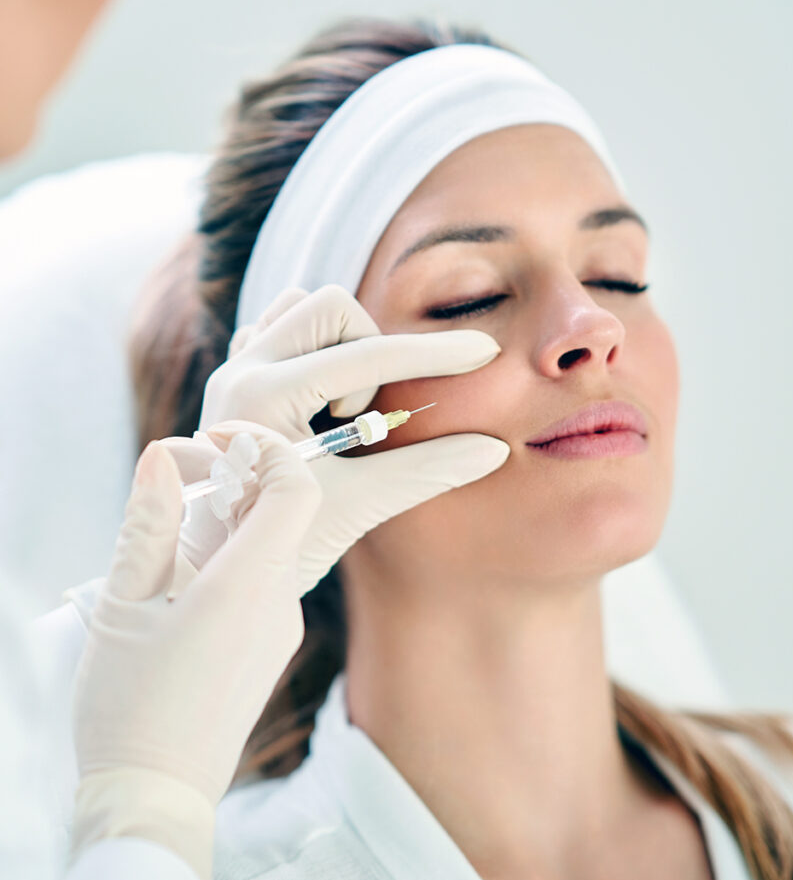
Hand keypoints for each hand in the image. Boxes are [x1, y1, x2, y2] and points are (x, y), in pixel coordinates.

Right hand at [70, 429, 320, 879]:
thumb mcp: (125, 606)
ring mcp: (282, 625)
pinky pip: (264, 579)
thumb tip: (164, 457)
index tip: (216, 440)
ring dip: (233, 518)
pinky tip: (184, 574)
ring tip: (172, 523)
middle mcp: (281, 600)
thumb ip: (149, 524)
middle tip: (182, 474)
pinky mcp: (272, 645)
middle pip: (285, 510)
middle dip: (240, 478)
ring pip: (272, 544)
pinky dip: (234, 555)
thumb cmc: (129, 705)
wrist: (157, 798)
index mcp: (248, 584)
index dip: (265, 448)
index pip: (295, 487)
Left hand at [190, 284, 509, 590]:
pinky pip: (279, 329)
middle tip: (367, 413)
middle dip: (371, 349)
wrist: (212, 573)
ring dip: (341, 346)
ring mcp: (233, 371)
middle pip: (330, 306)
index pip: (368, 355)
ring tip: (343, 411)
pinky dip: (315, 352)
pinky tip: (322, 403)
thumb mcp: (357, 507)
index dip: (435, 354)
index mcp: (265, 396)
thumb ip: (425, 471)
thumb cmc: (279, 545)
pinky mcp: (235, 380)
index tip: (484, 351)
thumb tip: (493, 450)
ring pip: (301, 309)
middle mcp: (241, 370)